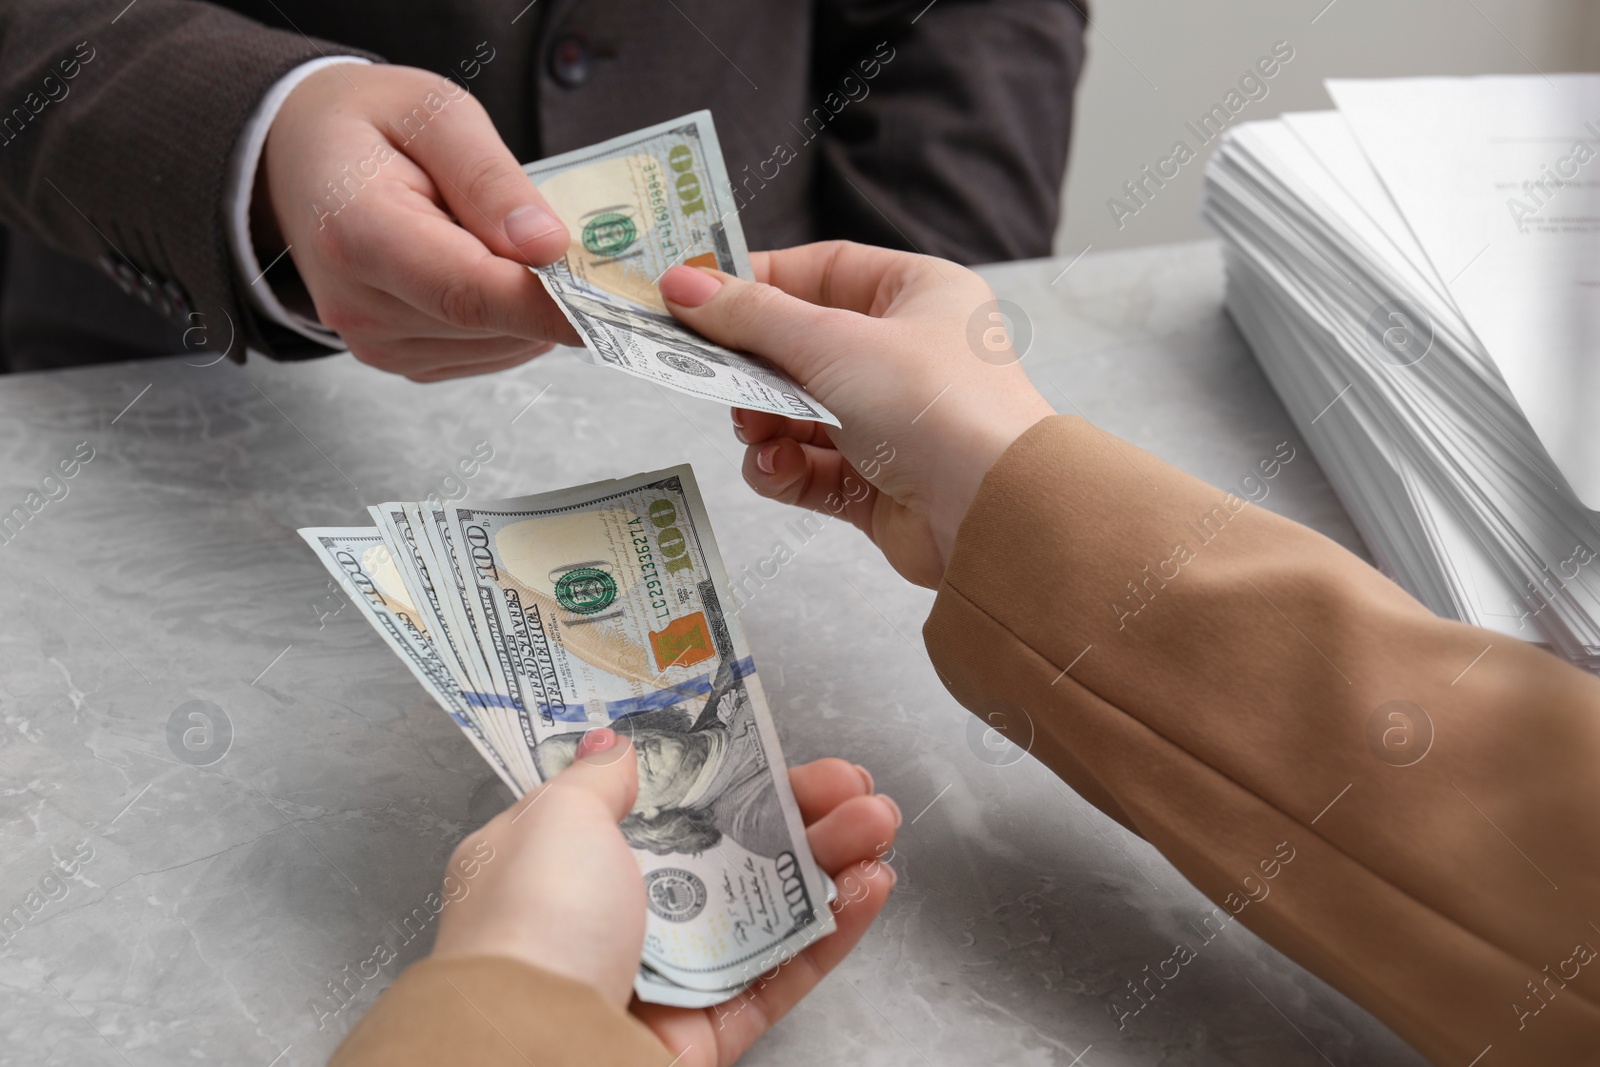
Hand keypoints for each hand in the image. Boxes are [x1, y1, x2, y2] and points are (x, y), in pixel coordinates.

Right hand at [261, 63, 579, 380]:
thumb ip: (490, 178)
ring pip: (501, 344)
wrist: (302, 159)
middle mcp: (360, 305)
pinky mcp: (401, 361)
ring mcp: (378, 343)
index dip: (549, 304)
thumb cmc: (367, 126)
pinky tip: (494, 269)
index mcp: (357, 234)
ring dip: (532, 303)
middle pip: (492, 322)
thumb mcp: (434, 112)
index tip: (615, 297)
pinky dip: (513, 318)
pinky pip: (489, 352)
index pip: (469, 292)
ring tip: (510, 240)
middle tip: (583, 243)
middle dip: (553, 292)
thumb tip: (548, 246)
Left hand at [432, 729, 900, 1066]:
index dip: (730, 774)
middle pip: (731, 853)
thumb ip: (600, 778)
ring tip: (878, 825)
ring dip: (830, 862)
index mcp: (572, 861)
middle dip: (800, 812)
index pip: (665, 805)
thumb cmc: (533, 923)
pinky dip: (830, 932)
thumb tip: (615, 743)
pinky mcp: (709, 1029)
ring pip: (766, 910)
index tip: (780, 750)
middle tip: (855, 788)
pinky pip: (779, 974)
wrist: (537, 1046)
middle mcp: (619, 917)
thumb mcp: (557, 819)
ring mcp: (669, 975)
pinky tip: (869, 887)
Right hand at [659, 242, 1054, 586]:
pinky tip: (778, 469)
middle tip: (712, 374)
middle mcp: (908, 354)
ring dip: (764, 423)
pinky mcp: (878, 483)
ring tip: (756, 430)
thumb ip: (751, 316)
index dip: (756, 284)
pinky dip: (785, 469)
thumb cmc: (934, 405)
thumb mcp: (831, 342)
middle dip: (753, 367)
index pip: (821, 271)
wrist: (991, 514)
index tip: (693, 299)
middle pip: (801, 346)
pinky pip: (810, 467)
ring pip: (797, 412)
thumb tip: (682, 285)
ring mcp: (893, 422)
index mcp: (918, 295)